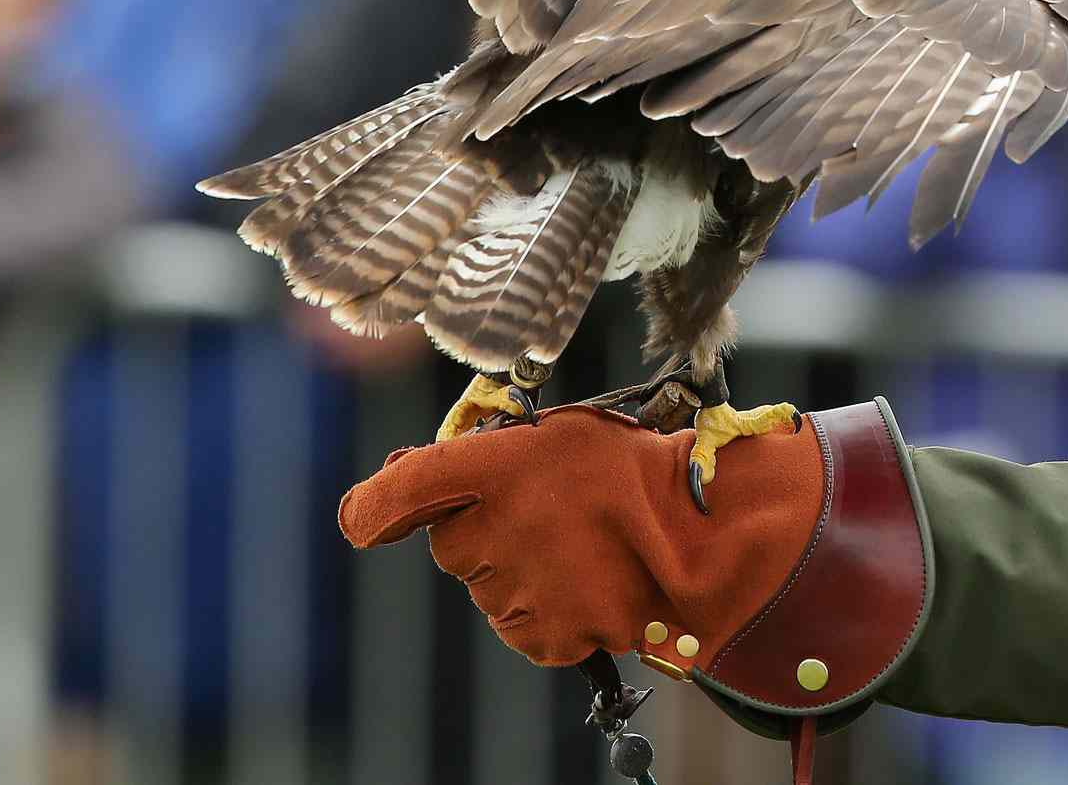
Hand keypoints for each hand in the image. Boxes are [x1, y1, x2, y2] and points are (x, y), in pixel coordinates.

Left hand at [338, 404, 821, 669]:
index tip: (366, 517)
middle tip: (544, 513)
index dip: (374, 506)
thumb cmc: (631, 471)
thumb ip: (487, 451)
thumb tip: (411, 472)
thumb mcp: (559, 433)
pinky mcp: (546, 636)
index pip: (404, 488)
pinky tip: (586, 581)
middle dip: (482, 530)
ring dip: (516, 571)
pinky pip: (522, 627)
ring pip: (487, 588)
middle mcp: (498, 529)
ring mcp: (521, 588)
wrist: (701, 534)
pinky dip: (545, 611)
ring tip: (581, 546)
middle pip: (451, 543)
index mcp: (501, 464)